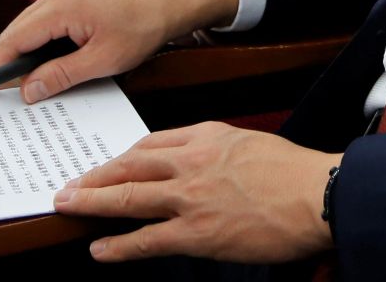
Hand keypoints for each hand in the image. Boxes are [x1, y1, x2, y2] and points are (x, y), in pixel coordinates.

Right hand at [0, 0, 239, 103]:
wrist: (169, 1)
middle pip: (17, 32)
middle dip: (4, 63)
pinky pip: (44, 21)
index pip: (14, 40)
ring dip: (21, 54)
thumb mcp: (102, 60)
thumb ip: (61, 75)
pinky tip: (40, 65)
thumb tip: (27, 90)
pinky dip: (37, 43)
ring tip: (14, 85)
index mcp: (61, 6)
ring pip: (29, 26)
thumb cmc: (142, 27)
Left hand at [55, 123, 338, 263]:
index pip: (150, 143)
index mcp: (207, 137)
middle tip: (67, 186)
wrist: (318, 196)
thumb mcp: (248, 142)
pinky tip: (100, 248)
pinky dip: (118, 245)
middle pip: (130, 166)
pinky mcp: (197, 232)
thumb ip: (215, 148)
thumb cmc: (292, 173)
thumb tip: (191, 160)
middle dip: (93, 177)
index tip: (105, 166)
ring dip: (92, 203)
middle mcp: (193, 163)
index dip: (121, 157)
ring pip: (128, 198)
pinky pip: (146, 240)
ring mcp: (192, 198)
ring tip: (68, 208)